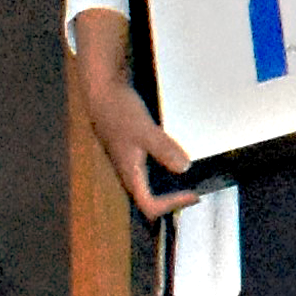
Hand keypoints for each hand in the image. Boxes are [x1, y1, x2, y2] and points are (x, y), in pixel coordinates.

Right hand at [68, 18, 201, 220]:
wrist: (101, 91)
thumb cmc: (119, 110)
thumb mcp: (145, 130)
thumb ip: (163, 149)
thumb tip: (185, 168)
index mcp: (129, 173)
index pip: (149, 205)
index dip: (172, 205)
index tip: (193, 194)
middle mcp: (127, 171)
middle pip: (148, 199)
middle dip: (171, 200)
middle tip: (193, 194)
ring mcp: (127, 160)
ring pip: (148, 184)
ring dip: (168, 186)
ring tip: (189, 180)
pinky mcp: (129, 148)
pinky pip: (148, 168)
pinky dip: (164, 168)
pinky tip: (175, 156)